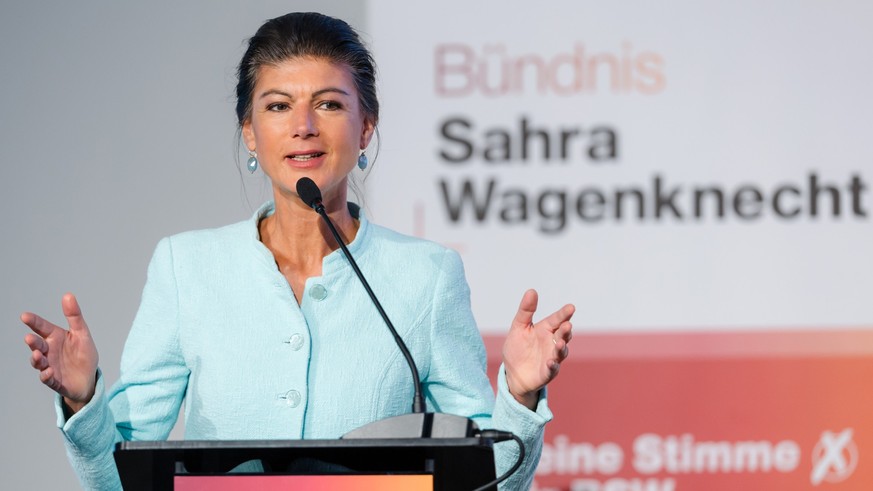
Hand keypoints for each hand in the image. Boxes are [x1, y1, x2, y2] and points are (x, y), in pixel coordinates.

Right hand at [21, 293, 98, 412]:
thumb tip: (68, 295)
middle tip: (29, 338)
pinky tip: (48, 372)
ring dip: (36, 358)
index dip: (33, 322)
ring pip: (38, 362)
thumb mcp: (82, 334)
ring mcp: (49, 365)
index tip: (25, 316)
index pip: (42, 327)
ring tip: (36, 354)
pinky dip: (46, 376)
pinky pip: (47, 379)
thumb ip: (74, 316)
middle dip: (32, 342)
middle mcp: (48, 351)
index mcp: (55, 338)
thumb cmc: (83, 355)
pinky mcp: (54, 380)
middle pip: (37, 345)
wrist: (88, 378)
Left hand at [502, 289, 573, 409]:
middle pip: (563, 335)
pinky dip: (553, 365)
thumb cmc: (517, 348)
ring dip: (561, 348)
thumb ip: (526, 310)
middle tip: (567, 324)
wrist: (512, 373)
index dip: (564, 314)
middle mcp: (552, 342)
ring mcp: (552, 357)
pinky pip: (552, 368)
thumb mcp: (519, 327)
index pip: (557, 319)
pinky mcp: (548, 372)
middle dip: (566, 330)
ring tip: (560, 343)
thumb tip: (532, 291)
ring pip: (561, 352)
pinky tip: (550, 362)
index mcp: (546, 329)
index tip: (571, 307)